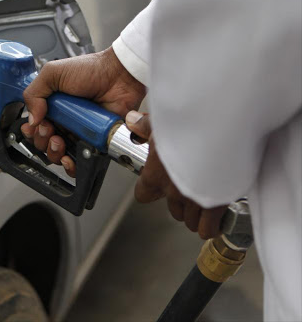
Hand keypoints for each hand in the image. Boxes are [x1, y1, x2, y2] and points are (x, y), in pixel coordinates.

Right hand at [21, 47, 145, 176]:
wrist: (119, 75)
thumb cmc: (91, 70)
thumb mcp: (53, 73)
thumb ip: (34, 93)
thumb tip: (31, 119)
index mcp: (52, 106)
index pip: (34, 126)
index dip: (32, 131)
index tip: (35, 126)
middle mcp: (64, 120)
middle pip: (44, 142)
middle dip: (42, 141)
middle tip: (50, 130)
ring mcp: (78, 132)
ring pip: (59, 154)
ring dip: (54, 153)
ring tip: (59, 141)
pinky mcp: (94, 141)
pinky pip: (80, 160)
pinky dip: (72, 165)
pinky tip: (70, 158)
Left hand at [127, 111, 227, 238]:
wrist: (218, 136)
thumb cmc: (189, 129)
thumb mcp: (162, 123)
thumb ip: (145, 126)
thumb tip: (132, 122)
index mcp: (155, 175)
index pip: (143, 194)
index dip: (149, 190)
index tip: (157, 184)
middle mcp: (172, 192)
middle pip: (171, 210)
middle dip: (179, 204)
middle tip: (188, 191)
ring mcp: (193, 201)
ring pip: (190, 220)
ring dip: (195, 215)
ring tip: (203, 205)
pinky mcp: (215, 207)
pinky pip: (208, 229)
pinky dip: (211, 227)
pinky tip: (215, 222)